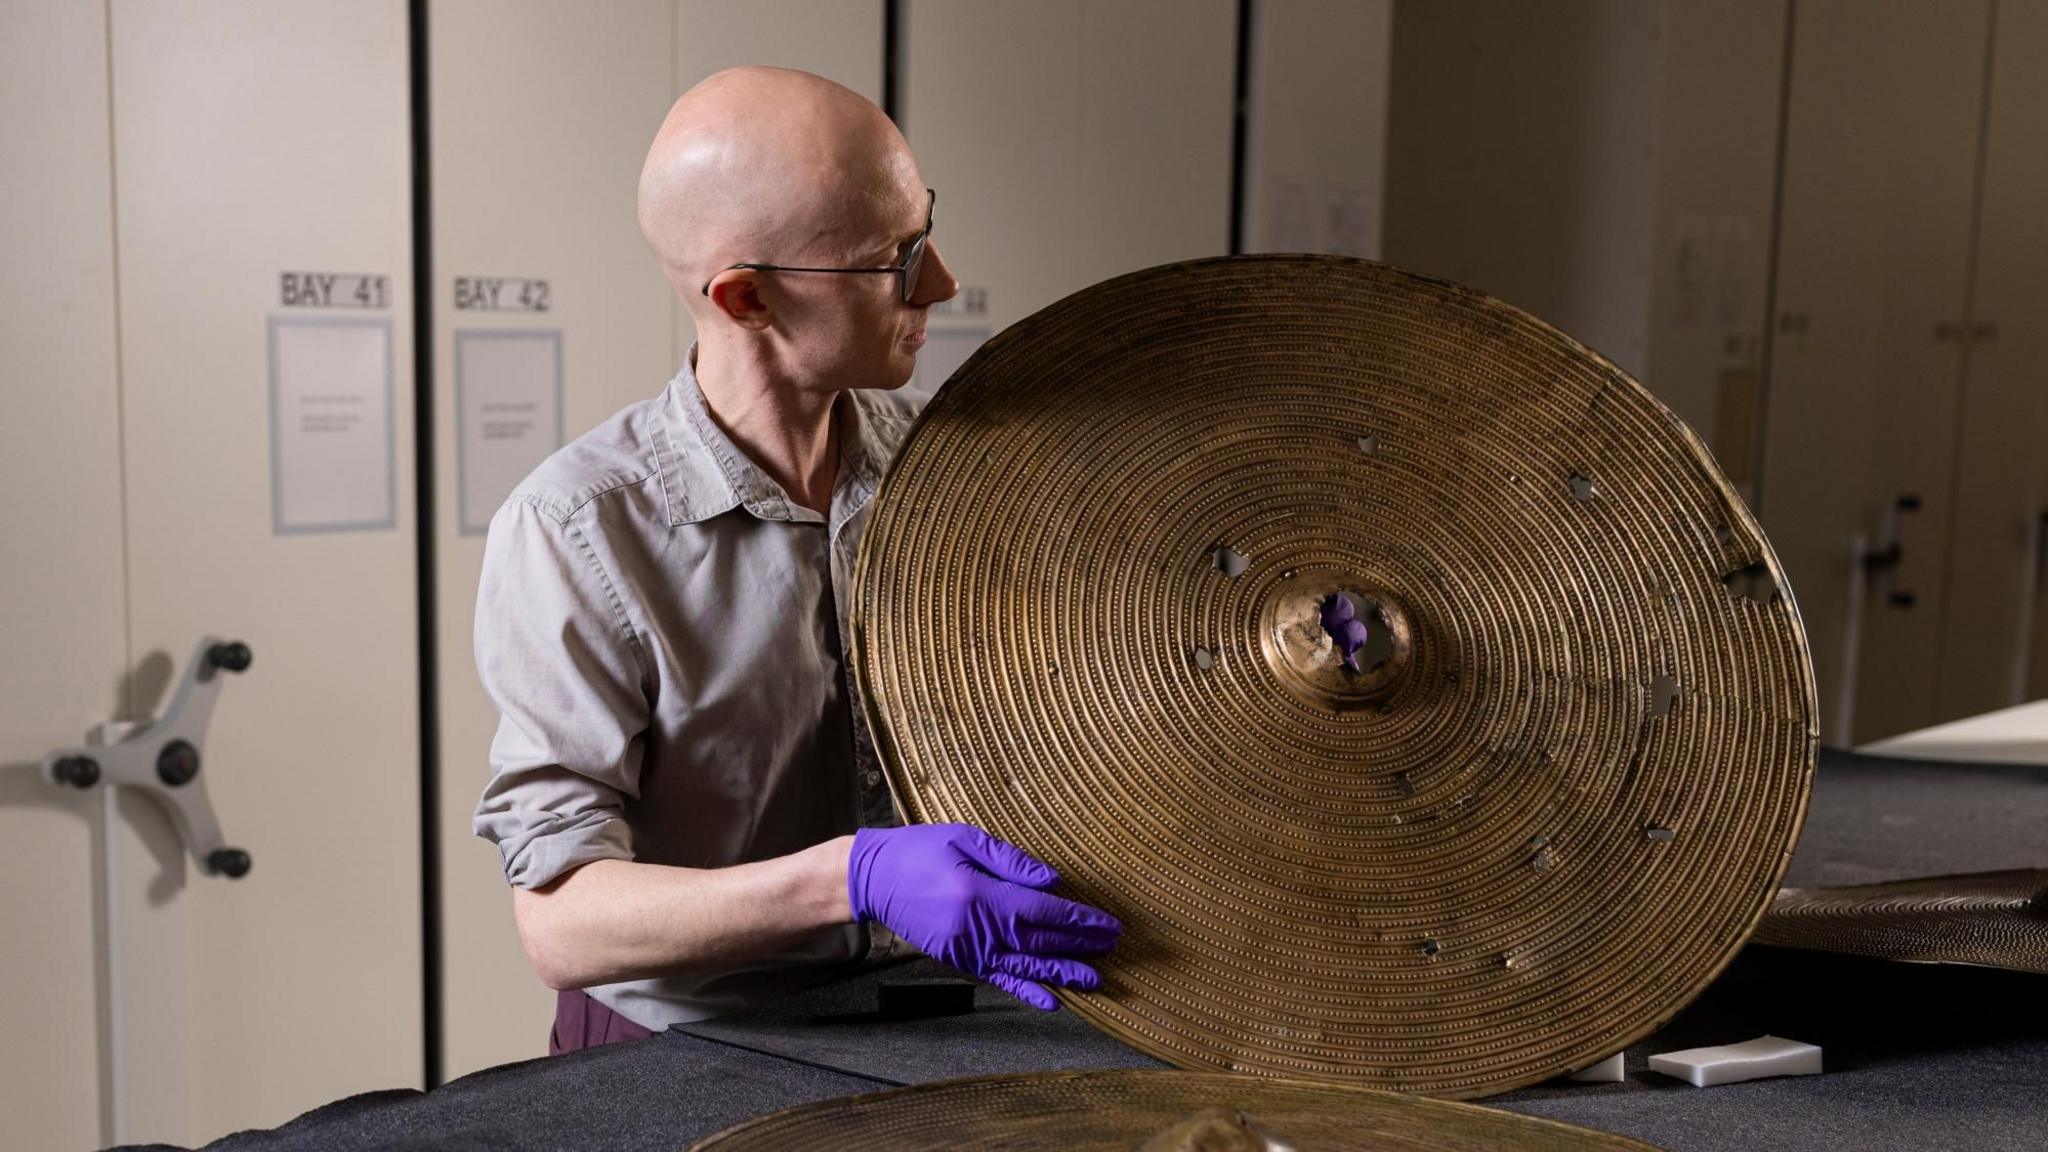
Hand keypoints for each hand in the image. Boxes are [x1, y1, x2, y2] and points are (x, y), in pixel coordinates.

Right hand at [846, 823, 1122, 1009]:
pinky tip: (1050, 1000)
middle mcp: (976, 928)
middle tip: (1113, 946)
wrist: (873, 878)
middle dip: (1079, 944)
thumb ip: (1010, 861)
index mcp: (980, 894)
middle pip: (1039, 940)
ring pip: (1024, 965)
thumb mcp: (965, 839)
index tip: (1107, 924)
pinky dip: (1026, 990)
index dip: (1078, 919)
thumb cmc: (920, 850)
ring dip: (1062, 972)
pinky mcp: (958, 959)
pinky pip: (998, 978)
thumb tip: (1052, 882)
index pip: (1042, 911)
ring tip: (1095, 978)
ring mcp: (966, 949)